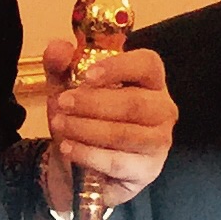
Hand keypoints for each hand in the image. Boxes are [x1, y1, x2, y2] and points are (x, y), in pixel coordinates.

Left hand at [39, 37, 175, 213]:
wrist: (79, 164)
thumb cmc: (84, 118)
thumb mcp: (67, 87)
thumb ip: (60, 65)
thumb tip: (57, 49)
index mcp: (150, 81)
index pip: (148, 64)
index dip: (119, 67)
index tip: (86, 75)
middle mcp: (163, 109)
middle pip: (135, 103)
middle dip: (93, 103)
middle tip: (62, 103)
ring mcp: (159, 141)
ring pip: (126, 133)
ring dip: (87, 129)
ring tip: (59, 125)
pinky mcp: (147, 170)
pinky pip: (118, 161)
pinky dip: (88, 154)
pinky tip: (67, 148)